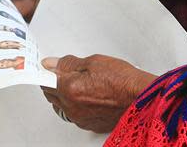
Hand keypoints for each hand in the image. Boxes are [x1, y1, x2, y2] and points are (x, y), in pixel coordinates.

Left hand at [41, 55, 156, 132]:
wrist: (141, 98)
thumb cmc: (123, 80)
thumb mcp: (94, 62)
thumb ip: (69, 64)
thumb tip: (52, 64)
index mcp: (70, 88)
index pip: (45, 81)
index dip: (46, 72)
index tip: (47, 67)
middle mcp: (72, 107)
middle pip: (50, 95)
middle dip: (54, 83)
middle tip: (65, 72)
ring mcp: (80, 118)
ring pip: (61, 107)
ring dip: (63, 96)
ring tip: (78, 84)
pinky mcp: (89, 125)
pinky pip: (74, 115)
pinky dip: (75, 106)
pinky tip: (86, 96)